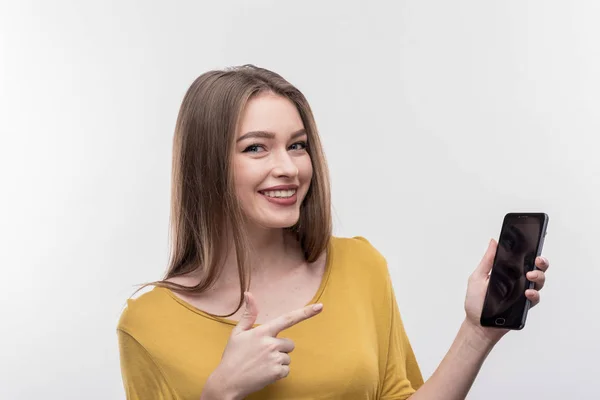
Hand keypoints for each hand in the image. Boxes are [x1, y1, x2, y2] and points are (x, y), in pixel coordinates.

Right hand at [206, 292, 323, 398]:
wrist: (228, 382)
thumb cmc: (232, 356)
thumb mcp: (238, 333)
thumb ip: (249, 314)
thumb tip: (249, 294)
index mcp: (262, 331)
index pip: (288, 319)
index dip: (305, 312)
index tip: (320, 307)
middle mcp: (271, 343)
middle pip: (289, 343)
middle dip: (280, 348)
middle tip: (263, 354)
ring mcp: (274, 358)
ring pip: (288, 357)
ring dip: (278, 361)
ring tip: (261, 364)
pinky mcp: (277, 372)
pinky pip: (286, 370)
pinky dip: (278, 372)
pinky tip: (264, 373)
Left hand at [463, 239, 549, 342]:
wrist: (477, 324)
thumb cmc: (476, 301)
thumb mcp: (478, 277)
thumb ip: (487, 260)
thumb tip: (494, 242)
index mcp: (506, 272)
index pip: (522, 259)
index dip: (530, 251)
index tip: (533, 243)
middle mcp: (517, 281)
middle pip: (535, 268)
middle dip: (541, 262)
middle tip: (538, 260)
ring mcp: (522, 293)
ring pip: (538, 282)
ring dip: (538, 276)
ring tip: (530, 275)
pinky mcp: (524, 306)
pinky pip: (535, 299)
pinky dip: (534, 294)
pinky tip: (528, 292)